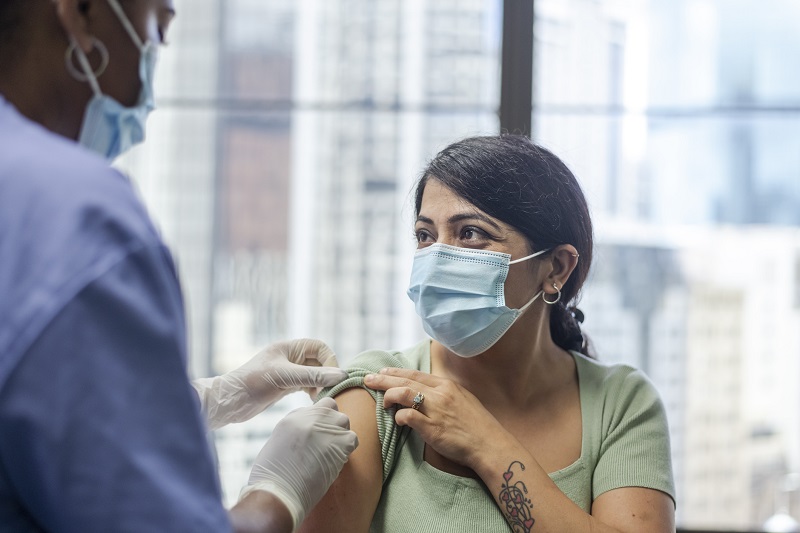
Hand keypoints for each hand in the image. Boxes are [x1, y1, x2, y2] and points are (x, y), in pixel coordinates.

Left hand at [192, 339, 347, 429]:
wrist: (230, 402)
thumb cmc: (252, 384)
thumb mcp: (284, 378)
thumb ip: (313, 376)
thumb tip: (340, 375)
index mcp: (288, 348)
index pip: (319, 347)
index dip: (330, 360)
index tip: (331, 378)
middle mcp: (289, 357)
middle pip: (318, 361)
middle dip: (326, 374)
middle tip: (329, 391)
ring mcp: (288, 372)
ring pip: (314, 374)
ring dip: (321, 384)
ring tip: (322, 397)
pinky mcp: (285, 386)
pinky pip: (307, 385)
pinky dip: (313, 392)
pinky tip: (313, 401)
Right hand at [239, 397, 358, 529]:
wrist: (278, 493)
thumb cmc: (272, 478)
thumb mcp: (276, 443)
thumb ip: (294, 432)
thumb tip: (310, 435)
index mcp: (291, 418)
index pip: (314, 408)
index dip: (319, 420)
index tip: (317, 434)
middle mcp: (308, 417)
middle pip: (330, 408)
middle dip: (331, 424)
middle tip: (326, 444)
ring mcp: (324, 428)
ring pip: (343, 420)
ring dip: (340, 435)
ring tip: (331, 453)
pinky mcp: (338, 443)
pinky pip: (352, 438)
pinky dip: (348, 449)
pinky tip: (337, 461)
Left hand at [364, 368, 506, 470]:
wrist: (489, 444)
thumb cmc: (477, 425)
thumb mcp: (463, 400)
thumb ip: (444, 394)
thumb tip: (425, 393)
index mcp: (447, 385)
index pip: (415, 374)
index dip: (396, 372)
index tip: (382, 371)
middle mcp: (440, 394)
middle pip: (405, 380)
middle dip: (383, 379)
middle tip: (368, 379)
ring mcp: (436, 410)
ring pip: (404, 393)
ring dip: (388, 395)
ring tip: (381, 400)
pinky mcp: (432, 428)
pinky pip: (408, 416)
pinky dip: (399, 416)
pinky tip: (397, 419)